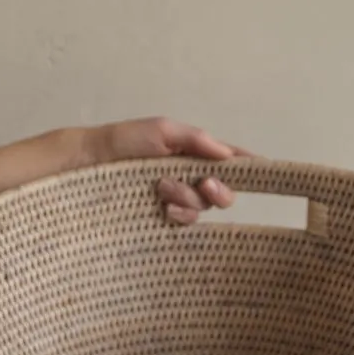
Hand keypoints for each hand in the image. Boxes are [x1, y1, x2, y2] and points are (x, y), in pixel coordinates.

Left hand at [91, 117, 250, 224]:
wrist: (88, 164)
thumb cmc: (123, 143)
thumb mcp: (162, 130)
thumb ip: (196, 140)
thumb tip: (227, 154)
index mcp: (191, 154)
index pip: (227, 160)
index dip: (248, 166)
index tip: (265, 169)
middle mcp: (187, 178)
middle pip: (222, 192)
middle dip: (218, 190)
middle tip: (203, 184)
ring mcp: (174, 201)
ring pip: (202, 209)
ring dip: (188, 199)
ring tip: (161, 188)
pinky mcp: (160, 221)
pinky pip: (184, 224)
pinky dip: (179, 217)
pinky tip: (163, 210)